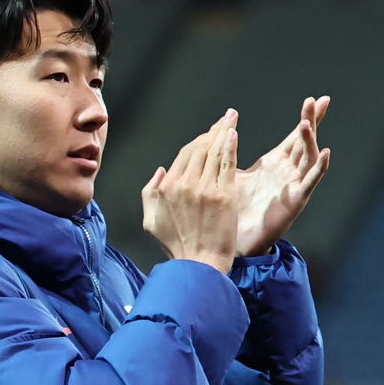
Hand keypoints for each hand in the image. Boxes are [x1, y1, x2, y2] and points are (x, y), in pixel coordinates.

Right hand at [141, 110, 239, 273]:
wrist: (200, 265)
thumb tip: (160, 170)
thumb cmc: (177, 247)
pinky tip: (233, 133)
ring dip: (224, 132)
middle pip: (200, 148)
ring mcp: (204, 189)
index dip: (199, 140)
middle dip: (213, 130)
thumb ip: (150, 192)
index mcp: (166, 188)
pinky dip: (229, 146)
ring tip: (231, 118)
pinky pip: (226, 164)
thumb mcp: (151, 221)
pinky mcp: (222, 195)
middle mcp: (183, 184)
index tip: (210, 132)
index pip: (185, 154)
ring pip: (213, 152)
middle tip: (226, 118)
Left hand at [234, 96, 331, 256]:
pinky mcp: (294, 201)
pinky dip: (318, 169)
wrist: (234, 240)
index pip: (294, 136)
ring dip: (309, 140)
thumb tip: (223, 130)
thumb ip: (230, 152)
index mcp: (275, 163)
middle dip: (311, 121)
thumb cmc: (234, 209)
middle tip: (317, 100)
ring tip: (307, 123)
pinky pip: (309, 183)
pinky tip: (324, 154)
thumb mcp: (232, 173)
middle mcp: (288, 172)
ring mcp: (293, 186)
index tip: (316, 98)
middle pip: (304, 141)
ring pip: (307, 158)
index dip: (306, 117)